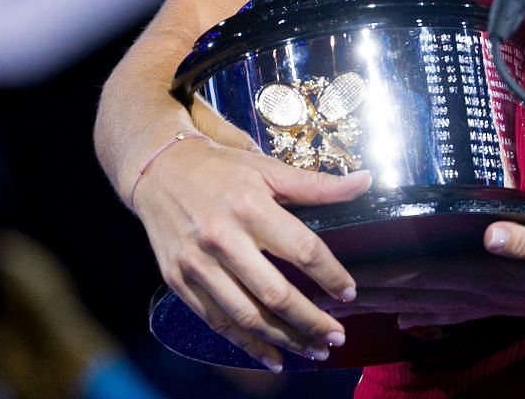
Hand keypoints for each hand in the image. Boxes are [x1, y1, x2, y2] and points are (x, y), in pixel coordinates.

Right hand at [131, 136, 371, 370]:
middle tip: (337, 336)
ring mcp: (198, 264)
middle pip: (275, 292)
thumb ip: (317, 185)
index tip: (349, 293)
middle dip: (311, 320)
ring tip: (314, 351)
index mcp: (251, 207)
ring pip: (247, 315)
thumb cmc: (221, 168)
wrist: (157, 170)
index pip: (302, 249)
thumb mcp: (268, 167)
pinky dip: (247, 346)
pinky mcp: (179, 282)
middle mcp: (223, 239)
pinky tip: (273, 358)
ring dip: (285, 339)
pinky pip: (218, 322)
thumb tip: (366, 182)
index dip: (330, 274)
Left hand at [349, 224, 524, 338]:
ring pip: (419, 302)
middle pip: (406, 292)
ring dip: (381, 304)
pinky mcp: (494, 302)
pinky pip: (446, 311)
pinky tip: (404, 319)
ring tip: (344, 307)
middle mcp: (475, 291)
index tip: (338, 272)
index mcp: (483, 275)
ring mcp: (483, 300)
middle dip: (362, 292)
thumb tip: (491, 234)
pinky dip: (419, 315)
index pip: (416, 274)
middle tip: (318, 292)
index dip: (377, 273)